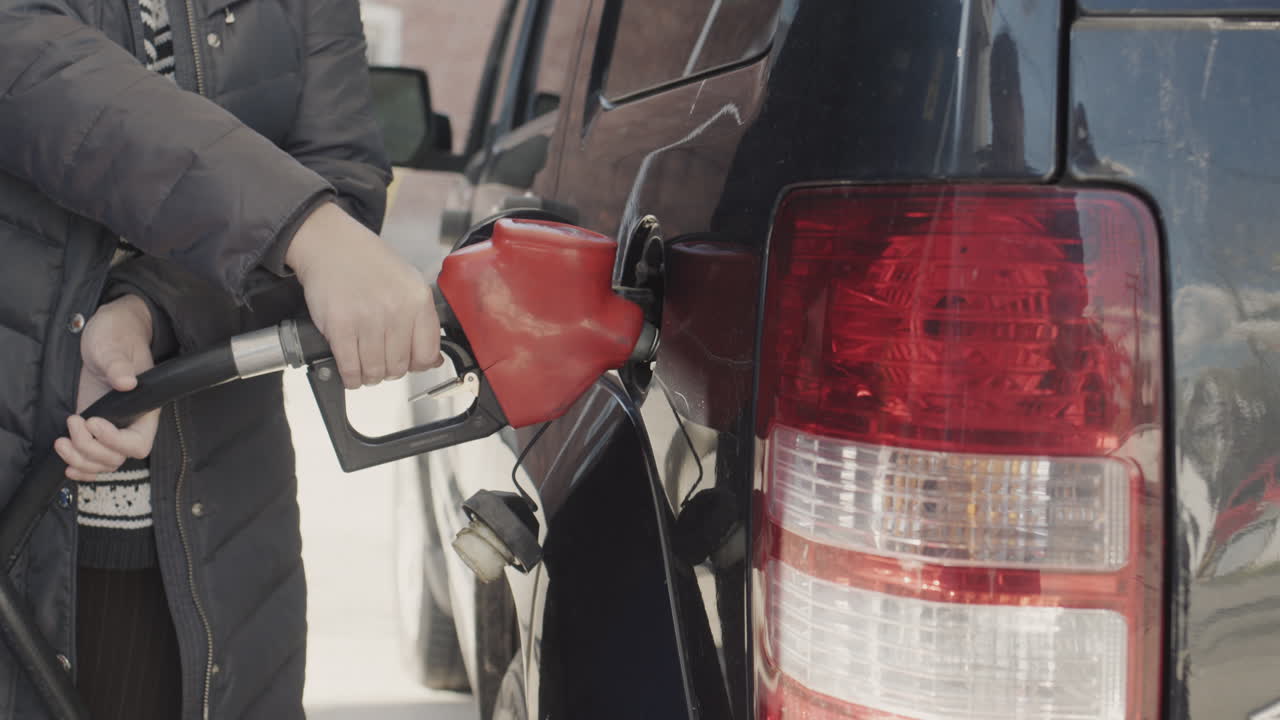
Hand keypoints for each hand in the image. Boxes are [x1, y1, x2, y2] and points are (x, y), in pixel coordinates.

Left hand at [54, 295, 160, 479]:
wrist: (107, 334)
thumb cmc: (117, 335)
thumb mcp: (115, 346)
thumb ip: (119, 364)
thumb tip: (127, 382)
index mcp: (145, 407)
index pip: (138, 442)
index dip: (115, 440)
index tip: (93, 421)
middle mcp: (131, 422)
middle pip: (117, 457)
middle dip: (91, 449)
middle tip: (74, 422)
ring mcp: (111, 427)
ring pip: (104, 463)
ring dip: (80, 460)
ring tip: (61, 442)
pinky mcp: (93, 427)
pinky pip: (93, 459)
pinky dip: (81, 467)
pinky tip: (68, 464)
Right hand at [286, 201, 441, 388]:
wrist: (331, 245)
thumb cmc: (369, 264)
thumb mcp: (408, 283)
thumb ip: (422, 320)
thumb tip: (433, 360)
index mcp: (418, 300)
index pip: (428, 354)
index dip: (417, 365)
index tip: (408, 363)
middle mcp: (396, 310)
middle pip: (400, 366)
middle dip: (390, 371)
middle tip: (381, 363)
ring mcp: (367, 319)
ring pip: (375, 371)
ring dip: (370, 376)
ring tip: (365, 366)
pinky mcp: (340, 326)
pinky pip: (350, 368)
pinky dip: (351, 378)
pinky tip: (351, 372)